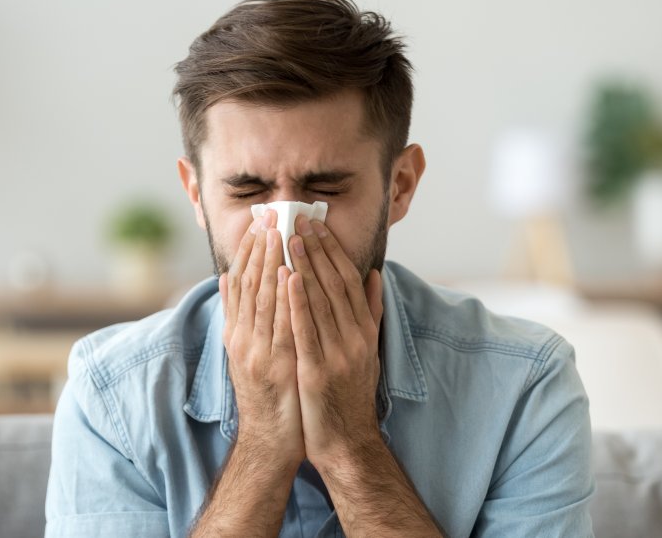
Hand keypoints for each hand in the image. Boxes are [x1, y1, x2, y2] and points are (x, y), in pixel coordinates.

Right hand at [219, 210, 304, 465]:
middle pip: (250, 286)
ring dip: (271, 264)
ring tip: (279, 232)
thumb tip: (227, 279)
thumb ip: (237, 316)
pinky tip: (290, 274)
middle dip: (260, 249)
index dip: (250, 252)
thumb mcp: (244, 353)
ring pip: (263, 300)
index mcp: (238, 334)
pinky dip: (284, 298)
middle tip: (269, 216)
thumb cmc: (266, 396)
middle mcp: (243, 340)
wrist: (270, 442)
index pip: (242, 284)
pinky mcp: (277, 367)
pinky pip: (282, 326)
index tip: (259, 223)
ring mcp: (259, 353)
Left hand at [286, 215, 383, 468]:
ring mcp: (338, 355)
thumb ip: (370, 312)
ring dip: (304, 266)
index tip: (316, 224)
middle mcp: (355, 338)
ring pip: (320, 301)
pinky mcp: (318, 372)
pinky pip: (306, 330)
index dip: (332, 250)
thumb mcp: (367, 350)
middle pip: (334, 284)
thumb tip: (375, 274)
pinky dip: (297, 302)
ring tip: (289, 237)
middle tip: (298, 219)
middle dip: (315, 249)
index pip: (348, 280)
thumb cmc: (350, 394)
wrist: (346, 442)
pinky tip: (287, 278)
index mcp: (364, 330)